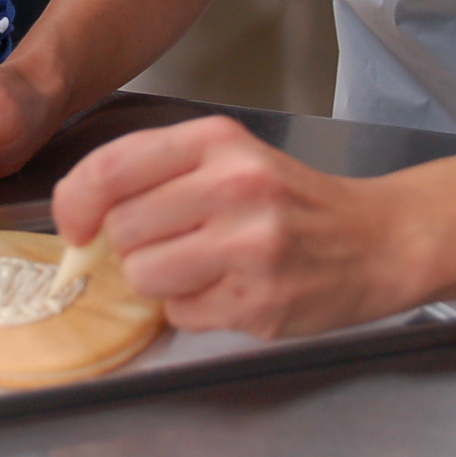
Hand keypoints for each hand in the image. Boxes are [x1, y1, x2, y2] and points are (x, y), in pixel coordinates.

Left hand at [52, 116, 414, 337]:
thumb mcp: (226, 157)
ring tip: (201, 266)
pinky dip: (192, 308)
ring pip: (143, 275)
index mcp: (216, 142)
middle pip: (121, 229)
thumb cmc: (290, 199)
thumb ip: (152, 173)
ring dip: (158, 280)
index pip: (109, 169)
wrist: (379, 239)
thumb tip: (78, 217)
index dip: (75, 203)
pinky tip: (230, 288)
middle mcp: (234, 187)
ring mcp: (250, 247)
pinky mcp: (261, 302)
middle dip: (128, 245)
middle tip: (169, 242)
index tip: (77, 224)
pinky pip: (180, 314)